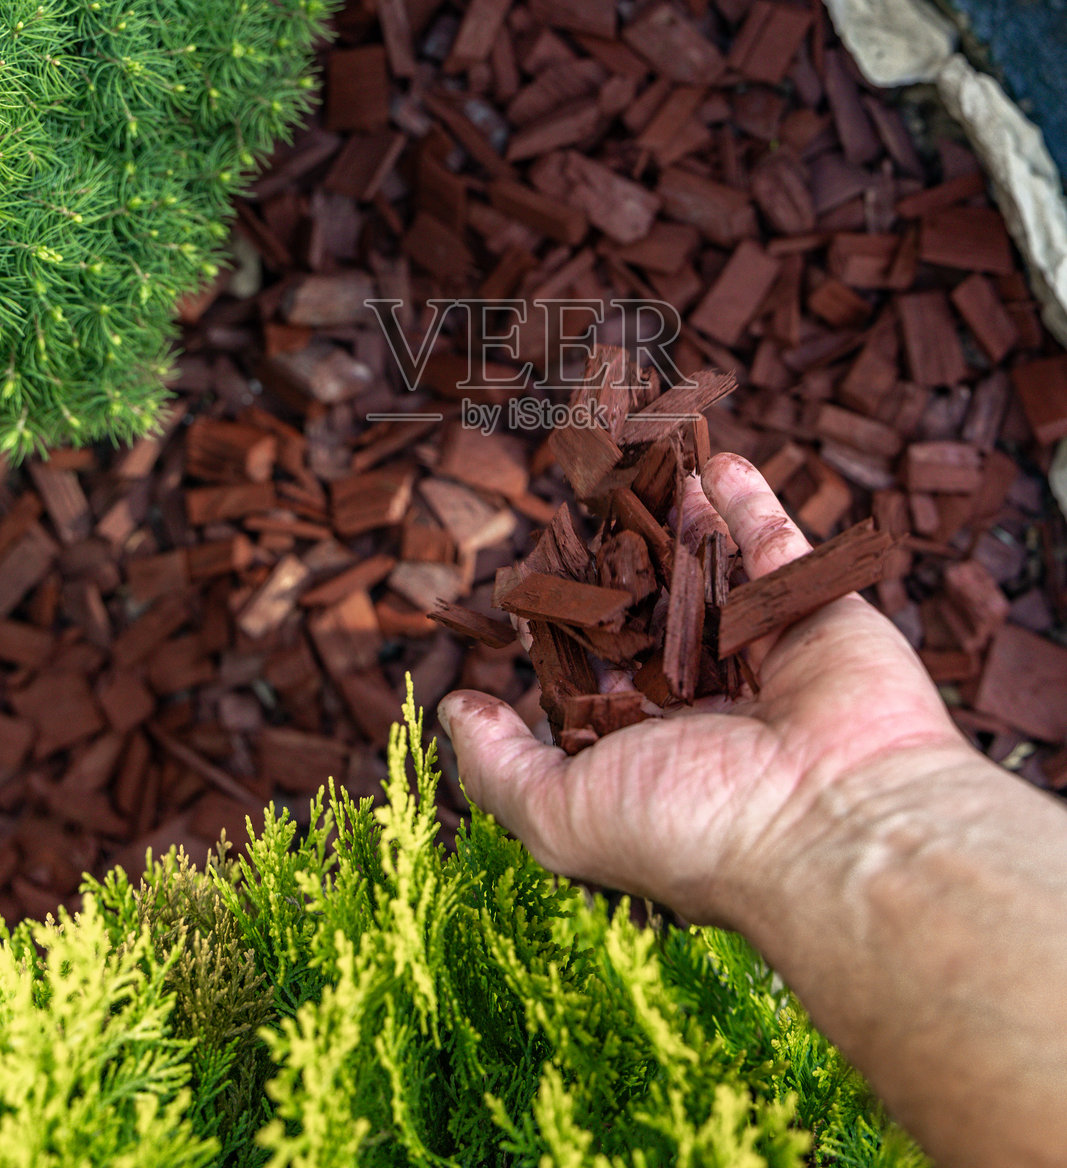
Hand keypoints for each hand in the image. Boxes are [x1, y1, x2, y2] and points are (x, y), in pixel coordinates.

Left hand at [437, 453, 970, 927]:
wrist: (835, 821)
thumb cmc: (693, 825)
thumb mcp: (560, 815)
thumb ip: (499, 766)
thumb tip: (455, 710)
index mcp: (648, 749)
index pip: (592, 671)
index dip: (561, 622)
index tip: (532, 572)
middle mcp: (706, 702)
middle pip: (651, 608)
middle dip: (621, 557)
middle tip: (585, 498)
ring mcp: (764, 654)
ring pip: (710, 569)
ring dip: (679, 518)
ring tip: (642, 465)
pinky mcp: (816, 612)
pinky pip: (777, 546)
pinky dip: (749, 504)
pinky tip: (713, 464)